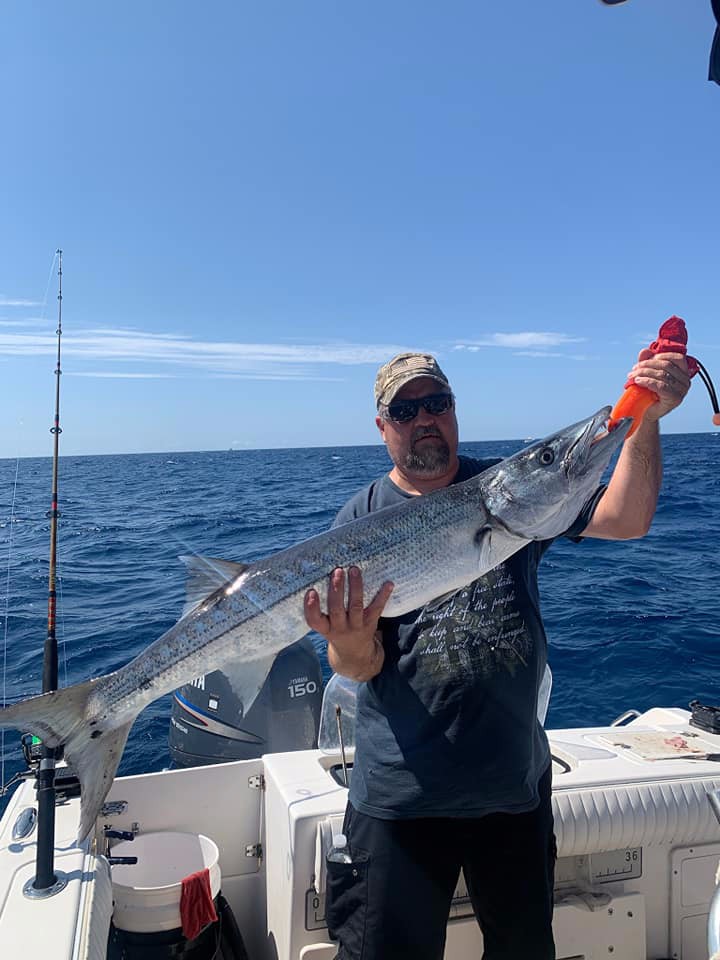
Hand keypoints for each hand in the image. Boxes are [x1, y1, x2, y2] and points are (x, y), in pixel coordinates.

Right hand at [304, 566, 393, 681]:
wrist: (354, 656)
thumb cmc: (335, 633)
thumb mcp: (325, 627)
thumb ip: (320, 610)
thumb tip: (317, 577)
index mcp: (325, 628)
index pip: (315, 620)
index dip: (311, 607)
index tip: (311, 591)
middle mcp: (340, 628)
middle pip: (337, 609)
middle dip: (336, 590)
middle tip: (337, 571)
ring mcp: (356, 626)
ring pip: (356, 606)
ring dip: (355, 587)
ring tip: (354, 570)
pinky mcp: (370, 624)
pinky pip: (376, 609)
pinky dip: (383, 595)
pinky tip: (388, 583)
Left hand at [627, 350, 690, 422]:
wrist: (646, 412)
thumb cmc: (648, 393)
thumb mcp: (648, 374)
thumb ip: (647, 362)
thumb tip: (644, 351)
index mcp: (683, 373)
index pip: (678, 358)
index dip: (661, 356)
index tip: (646, 359)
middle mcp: (686, 381)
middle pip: (667, 366)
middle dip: (647, 365)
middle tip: (634, 369)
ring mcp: (682, 391)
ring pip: (662, 375)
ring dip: (644, 373)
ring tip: (632, 375)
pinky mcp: (674, 399)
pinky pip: (660, 385)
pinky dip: (647, 381)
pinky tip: (638, 381)